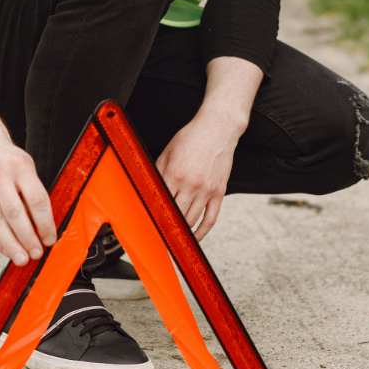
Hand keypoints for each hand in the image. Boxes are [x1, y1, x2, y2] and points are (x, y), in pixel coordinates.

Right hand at [0, 51, 56, 265]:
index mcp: (19, 164)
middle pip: (15, 213)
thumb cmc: (8, 160)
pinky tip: (5, 248)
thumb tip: (43, 229)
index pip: (36, 199)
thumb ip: (33, 194)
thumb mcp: (26, 167)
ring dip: (11, 244)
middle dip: (27, 238)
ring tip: (22, 258)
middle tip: (36, 253)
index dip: (45, 223)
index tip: (50, 239)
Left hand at [154, 112, 239, 239]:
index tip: (149, 226)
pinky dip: (202, 232)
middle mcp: (191, 185)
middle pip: (175, 216)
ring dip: (181, 232)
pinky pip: (210, 218)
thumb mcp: (167, 152)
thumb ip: (157, 172)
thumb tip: (149, 189)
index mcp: (175, 175)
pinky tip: (194, 237)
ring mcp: (206, 190)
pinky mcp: (219, 192)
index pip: (160, 204)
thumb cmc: (192, 137)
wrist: (217, 129)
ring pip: (191, 221)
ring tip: (173, 239)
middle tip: (158, 236)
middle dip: (166, 227)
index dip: (154, 216)